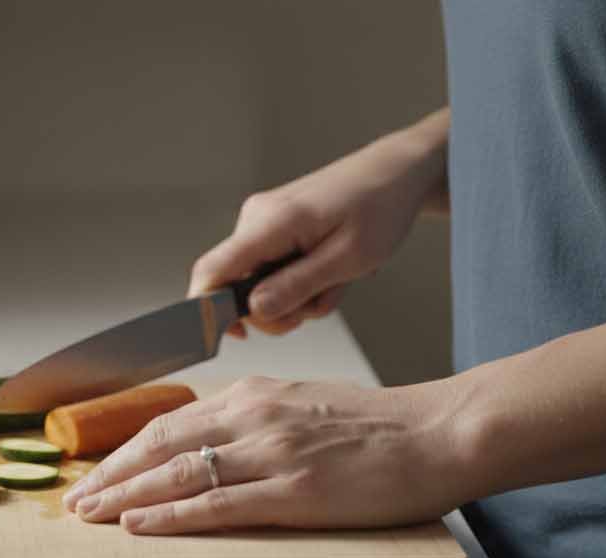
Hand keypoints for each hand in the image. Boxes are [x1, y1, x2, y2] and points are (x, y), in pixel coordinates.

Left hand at [61, 376, 470, 534]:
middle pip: (158, 445)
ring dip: (124, 495)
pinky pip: (216, 505)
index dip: (124, 450)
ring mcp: (271, 453)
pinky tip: (138, 525)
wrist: (438, 432)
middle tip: (74, 499)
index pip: (169, 423)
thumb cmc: (378, 426)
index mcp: (253, 395)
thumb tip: (214, 439)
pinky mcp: (293, 491)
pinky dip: (169, 516)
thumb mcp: (304, 403)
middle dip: (109, 474)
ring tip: (89, 515)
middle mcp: (252, 416)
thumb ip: (256, 418)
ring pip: (176, 473)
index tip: (94, 472)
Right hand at [191, 111, 448, 336]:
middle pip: (237, 287)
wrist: (396, 174)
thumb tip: (253, 312)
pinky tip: (331, 271)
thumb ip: (296, 286)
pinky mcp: (275, 230)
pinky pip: (275, 272)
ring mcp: (264, 224)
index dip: (208, 311)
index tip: (234, 336)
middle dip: (277, 309)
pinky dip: (302, 282)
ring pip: (261, 284)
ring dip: (298, 297)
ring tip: (336, 281)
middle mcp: (256, 221)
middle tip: (318, 307)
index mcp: (269, 223)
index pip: (212, 271)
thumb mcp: (347, 258)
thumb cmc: (379, 208)